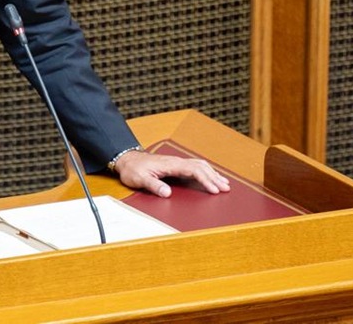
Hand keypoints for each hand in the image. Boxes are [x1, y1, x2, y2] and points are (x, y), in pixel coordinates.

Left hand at [114, 150, 231, 197]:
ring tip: (224, 183)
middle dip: (214, 177)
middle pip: (200, 167)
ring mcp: (176, 163)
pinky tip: (211, 177)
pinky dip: (206, 171)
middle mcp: (176, 161)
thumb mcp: (140, 179)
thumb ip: (153, 185)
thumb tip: (168, 193)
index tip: (214, 189)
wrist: (127, 159)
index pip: (193, 170)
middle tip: (226, 189)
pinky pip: (195, 166)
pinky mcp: (175, 165)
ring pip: (199, 165)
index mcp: (170, 164)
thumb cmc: (133, 169)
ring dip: (212, 173)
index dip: (205, 180)